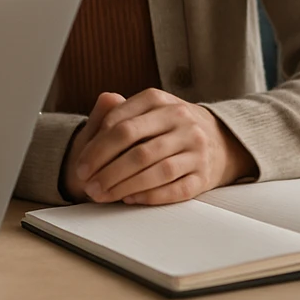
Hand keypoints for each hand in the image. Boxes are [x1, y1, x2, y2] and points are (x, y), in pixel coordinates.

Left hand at [61, 89, 253, 205]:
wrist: (218, 138)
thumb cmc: (167, 125)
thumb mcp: (144, 109)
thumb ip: (116, 112)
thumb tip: (99, 116)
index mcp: (158, 100)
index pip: (120, 124)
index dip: (96, 148)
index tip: (81, 165)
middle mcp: (181, 120)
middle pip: (136, 149)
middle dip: (106, 170)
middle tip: (87, 185)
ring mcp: (196, 148)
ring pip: (155, 171)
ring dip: (123, 186)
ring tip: (102, 195)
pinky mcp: (204, 175)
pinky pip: (175, 189)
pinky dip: (150, 196)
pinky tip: (130, 199)